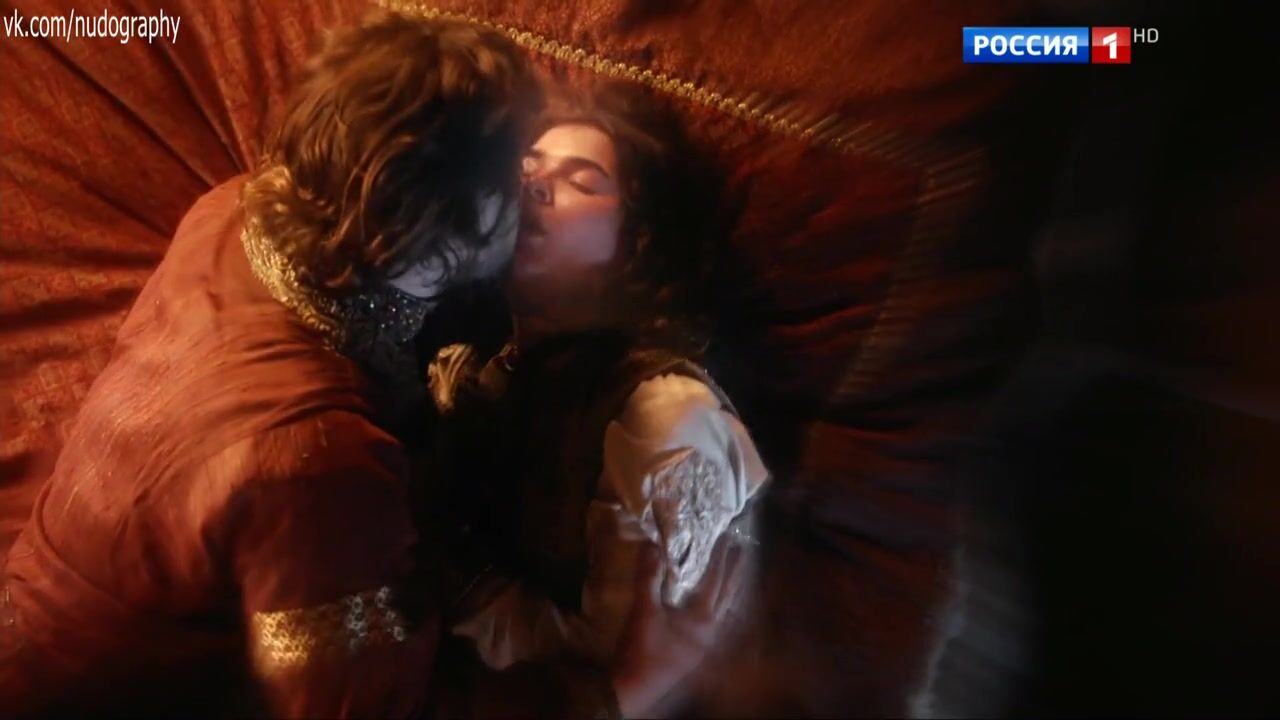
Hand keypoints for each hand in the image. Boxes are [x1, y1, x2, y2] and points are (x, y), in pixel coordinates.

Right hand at [610, 537, 747, 717]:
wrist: (634, 688)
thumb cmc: (641, 649)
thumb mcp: (644, 611)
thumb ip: (648, 578)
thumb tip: (652, 545)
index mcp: (703, 620)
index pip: (715, 582)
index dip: (721, 559)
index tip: (729, 538)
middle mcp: (711, 632)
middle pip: (729, 596)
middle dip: (735, 572)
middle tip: (743, 550)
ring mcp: (706, 645)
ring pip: (726, 611)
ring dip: (731, 590)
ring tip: (738, 576)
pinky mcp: (696, 654)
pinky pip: (717, 625)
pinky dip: (721, 610)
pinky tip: (718, 611)